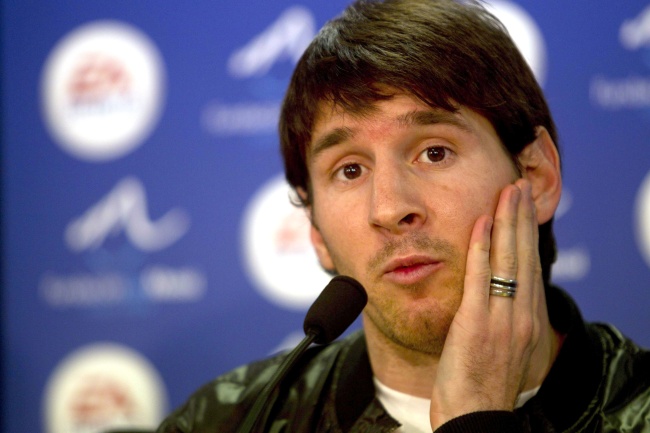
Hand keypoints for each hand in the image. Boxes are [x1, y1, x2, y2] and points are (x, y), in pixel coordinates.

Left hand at [429, 179, 544, 428]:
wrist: (475, 415)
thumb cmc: (481, 383)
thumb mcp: (500, 346)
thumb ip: (501, 316)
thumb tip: (493, 292)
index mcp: (527, 320)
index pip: (530, 267)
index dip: (527, 235)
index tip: (524, 207)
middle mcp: (521, 316)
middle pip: (524, 257)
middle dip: (522, 218)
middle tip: (519, 185)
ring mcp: (502, 319)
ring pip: (508, 260)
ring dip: (507, 222)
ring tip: (507, 191)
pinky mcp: (477, 323)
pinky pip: (480, 278)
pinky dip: (482, 248)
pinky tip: (481, 223)